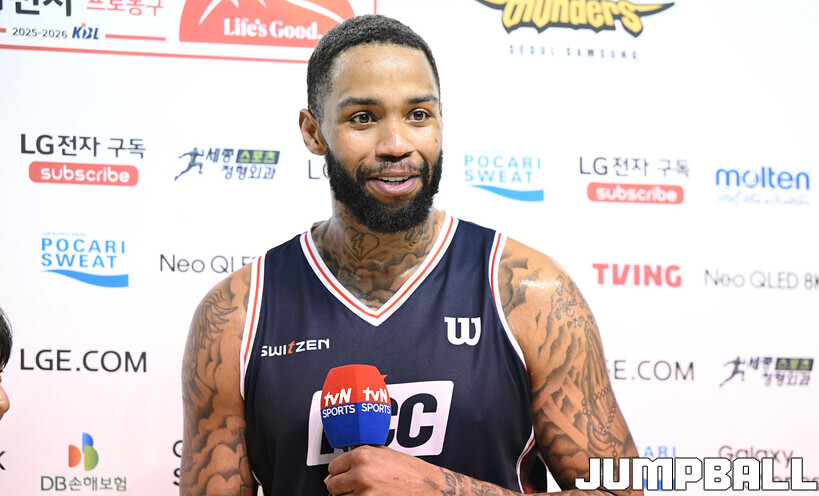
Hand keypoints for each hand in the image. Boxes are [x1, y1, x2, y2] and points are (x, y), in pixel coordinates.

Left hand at [324, 445, 442, 494]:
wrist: (428, 487)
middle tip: (353, 486)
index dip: (338, 472)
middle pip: (333, 485)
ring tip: (367, 491)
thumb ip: (361, 457)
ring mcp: (364, 493)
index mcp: (362, 455)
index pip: (333, 467)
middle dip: (340, 487)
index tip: (343, 475)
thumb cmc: (410, 471)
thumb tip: (338, 468)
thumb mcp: (384, 454)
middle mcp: (361, 473)